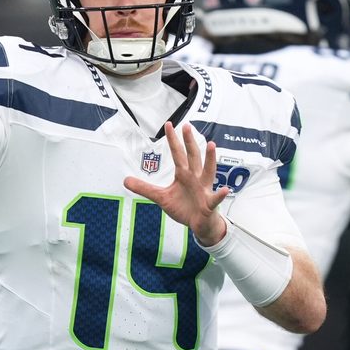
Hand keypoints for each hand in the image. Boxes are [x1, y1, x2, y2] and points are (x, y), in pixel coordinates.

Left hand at [124, 122, 229, 245]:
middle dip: (189, 142)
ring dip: (210, 159)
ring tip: (212, 146)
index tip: (169, 124)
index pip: (177, 153)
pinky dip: (220, 194)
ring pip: (208, 171)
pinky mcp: (209, 203)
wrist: (198, 224)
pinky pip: (215, 198)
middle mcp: (195, 177)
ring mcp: (204, 189)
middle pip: (192, 156)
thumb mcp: (161, 198)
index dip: (173, 140)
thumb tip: (125, 181)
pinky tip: (225, 190)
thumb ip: (144, 188)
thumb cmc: (183, 207)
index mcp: (183, 174)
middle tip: (187, 126)